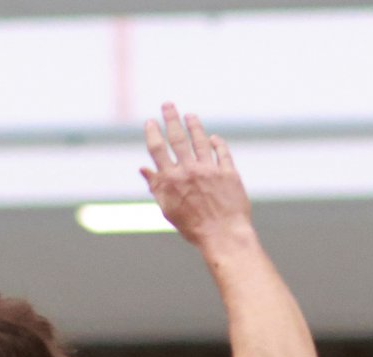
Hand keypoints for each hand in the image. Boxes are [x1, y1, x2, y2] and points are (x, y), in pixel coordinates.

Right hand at [139, 103, 252, 246]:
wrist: (223, 236)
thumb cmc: (194, 228)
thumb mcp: (169, 210)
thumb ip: (156, 187)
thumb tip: (143, 169)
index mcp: (171, 180)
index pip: (158, 149)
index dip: (153, 133)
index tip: (151, 122)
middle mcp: (189, 171)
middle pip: (178, 138)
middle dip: (171, 119)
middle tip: (168, 104)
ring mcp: (210, 170)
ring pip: (200, 141)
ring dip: (194, 126)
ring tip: (190, 116)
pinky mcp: (229, 174)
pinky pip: (223, 153)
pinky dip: (218, 144)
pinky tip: (214, 138)